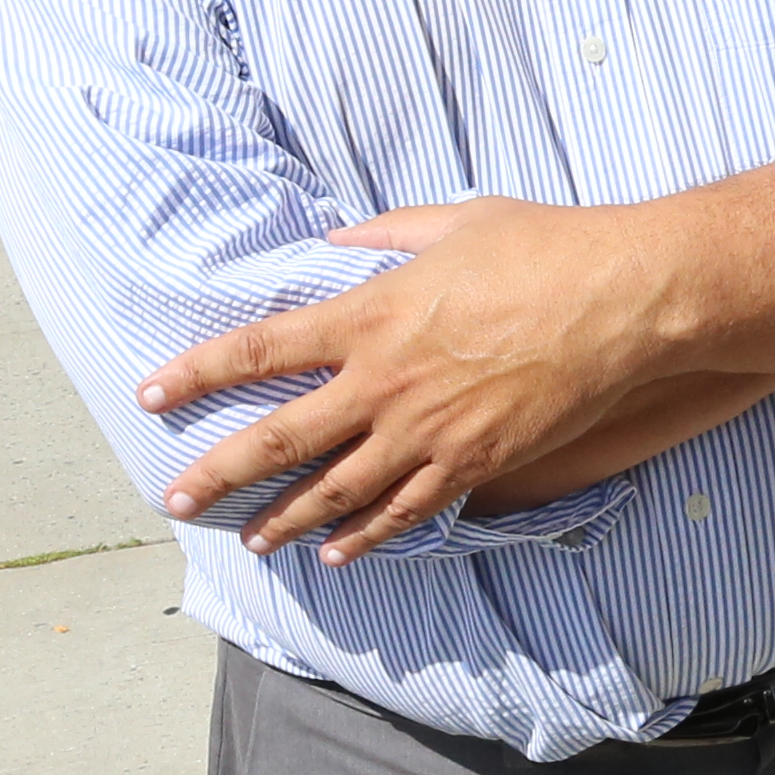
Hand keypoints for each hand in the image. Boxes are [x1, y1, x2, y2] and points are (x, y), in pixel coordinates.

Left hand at [140, 198, 675, 562]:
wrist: (623, 301)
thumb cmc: (542, 248)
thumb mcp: (453, 221)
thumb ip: (385, 235)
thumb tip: (338, 242)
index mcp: (368, 316)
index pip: (258, 351)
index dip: (196, 374)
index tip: (151, 394)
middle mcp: (383, 383)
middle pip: (279, 440)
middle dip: (219, 473)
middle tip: (174, 498)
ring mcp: (427, 432)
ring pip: (335, 491)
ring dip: (282, 519)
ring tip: (249, 540)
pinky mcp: (473, 464)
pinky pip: (404, 512)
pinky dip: (365, 536)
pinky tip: (336, 553)